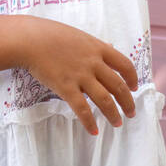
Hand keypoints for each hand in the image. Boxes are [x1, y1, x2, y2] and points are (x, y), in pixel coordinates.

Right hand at [19, 15, 138, 135]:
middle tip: (131, 113)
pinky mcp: (66, 88)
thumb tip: (109, 48)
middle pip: (118, 86)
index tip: (134, 87)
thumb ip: (95, 46)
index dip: (132, 78)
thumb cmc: (52, 34)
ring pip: (105, 100)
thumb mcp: (80, 36)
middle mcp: (93, 63)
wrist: (31, 39)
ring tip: (117, 123)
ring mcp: (81, 76)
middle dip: (128, 102)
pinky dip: (90, 122)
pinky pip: (82, 109)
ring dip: (113, 114)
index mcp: (99, 48)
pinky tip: (94, 131)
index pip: (125, 65)